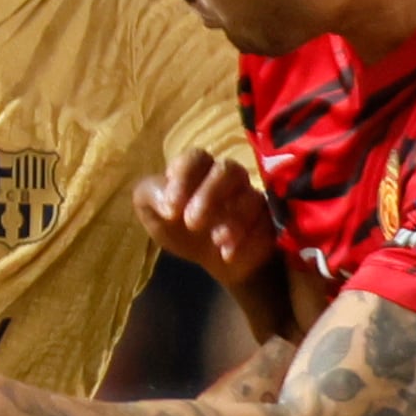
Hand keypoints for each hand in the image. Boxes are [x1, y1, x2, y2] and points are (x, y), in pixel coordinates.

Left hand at [132, 151, 277, 292]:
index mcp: (198, 170)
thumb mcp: (153, 213)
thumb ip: (149, 197)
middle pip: (228, 170)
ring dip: (233, 219)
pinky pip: (266, 223)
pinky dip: (249, 239)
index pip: (196, 158)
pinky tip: (229, 254)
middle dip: (209, 195)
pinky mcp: (267, 222)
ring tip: (215, 240)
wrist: (209, 257)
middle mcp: (228, 178)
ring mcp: (251, 198)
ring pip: (252, 197)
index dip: (183, 178)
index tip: (170, 208)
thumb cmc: (179, 227)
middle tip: (192, 223)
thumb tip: (165, 202)